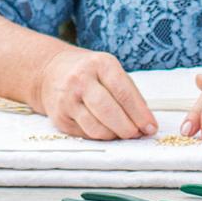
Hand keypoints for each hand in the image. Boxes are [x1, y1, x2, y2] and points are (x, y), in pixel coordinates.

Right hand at [30, 45, 157, 141]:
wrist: (50, 71)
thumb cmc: (88, 72)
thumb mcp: (109, 70)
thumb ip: (128, 93)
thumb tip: (145, 122)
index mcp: (100, 64)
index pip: (124, 93)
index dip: (140, 114)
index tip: (151, 127)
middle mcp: (81, 79)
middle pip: (110, 112)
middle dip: (128, 128)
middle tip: (137, 134)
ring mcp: (68, 99)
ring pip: (97, 128)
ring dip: (114, 135)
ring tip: (120, 132)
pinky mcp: (60, 117)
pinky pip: (85, 134)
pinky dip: (99, 136)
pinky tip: (104, 129)